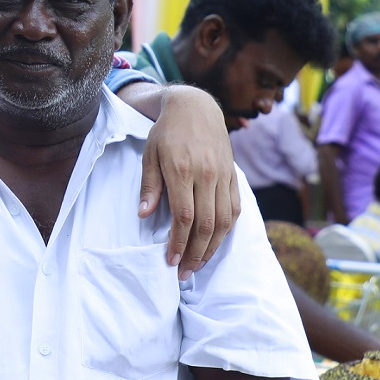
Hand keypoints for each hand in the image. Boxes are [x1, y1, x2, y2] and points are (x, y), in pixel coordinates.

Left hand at [140, 86, 238, 274]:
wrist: (196, 107)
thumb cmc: (166, 132)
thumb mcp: (150, 154)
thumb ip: (149, 185)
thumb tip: (144, 215)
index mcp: (182, 170)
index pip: (184, 216)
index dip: (179, 243)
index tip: (171, 261)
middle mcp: (207, 174)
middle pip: (206, 224)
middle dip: (195, 253)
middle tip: (184, 273)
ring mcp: (223, 175)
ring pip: (224, 221)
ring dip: (212, 247)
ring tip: (199, 264)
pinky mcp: (233, 175)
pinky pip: (235, 208)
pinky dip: (227, 230)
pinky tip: (216, 243)